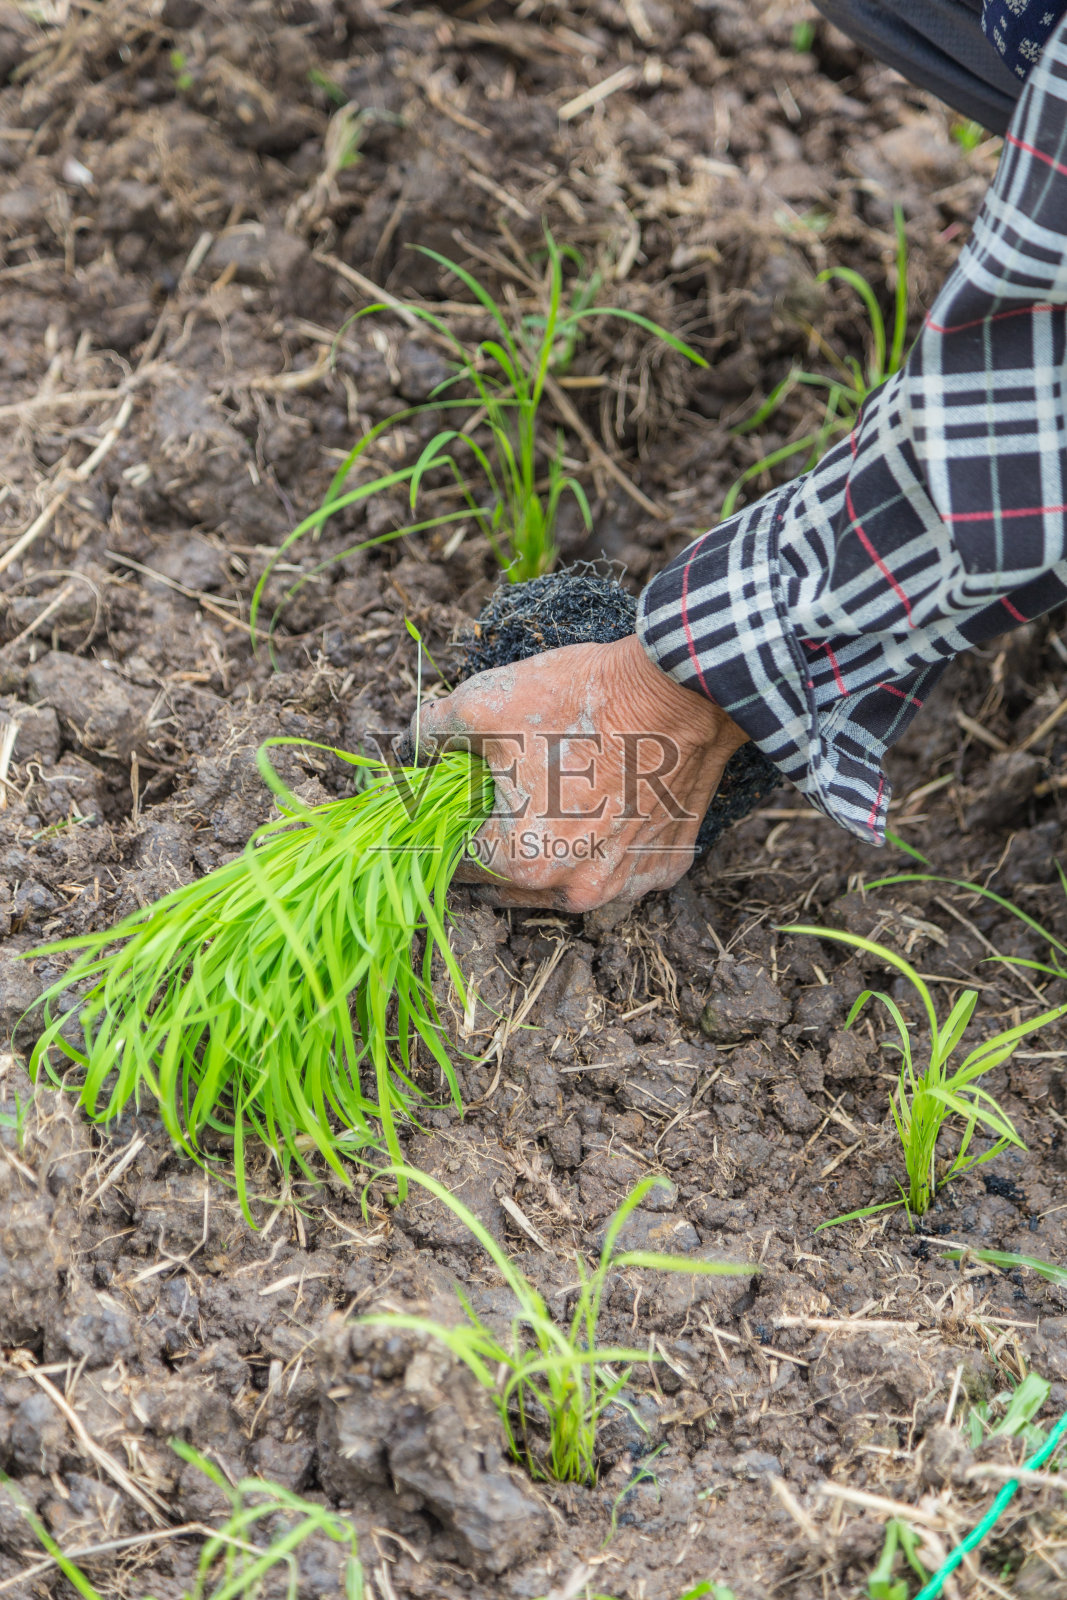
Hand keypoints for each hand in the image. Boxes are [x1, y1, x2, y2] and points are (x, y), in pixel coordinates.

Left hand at [414, 633, 747, 911]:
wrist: (681, 691)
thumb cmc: (579, 700)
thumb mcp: (484, 704)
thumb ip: (432, 731)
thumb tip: (412, 742)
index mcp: (522, 863)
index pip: (460, 865)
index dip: (451, 828)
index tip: (460, 801)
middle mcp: (575, 892)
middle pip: (512, 882)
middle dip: (502, 843)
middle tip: (508, 794)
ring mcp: (626, 886)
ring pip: (568, 882)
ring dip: (555, 852)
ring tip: (559, 798)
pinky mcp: (665, 869)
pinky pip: (620, 869)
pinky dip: (608, 846)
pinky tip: (609, 803)